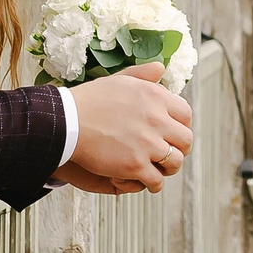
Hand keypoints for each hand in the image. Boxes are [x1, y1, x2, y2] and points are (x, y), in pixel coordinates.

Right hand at [66, 63, 192, 192]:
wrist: (67, 121)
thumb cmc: (89, 100)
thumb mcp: (119, 79)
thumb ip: (142, 75)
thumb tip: (160, 68)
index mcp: (156, 97)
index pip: (185, 115)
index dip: (182, 126)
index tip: (174, 133)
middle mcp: (157, 120)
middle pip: (185, 140)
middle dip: (180, 149)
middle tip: (169, 153)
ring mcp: (148, 144)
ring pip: (174, 162)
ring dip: (168, 168)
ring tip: (160, 169)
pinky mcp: (135, 165)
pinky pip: (156, 180)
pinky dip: (153, 183)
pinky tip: (147, 182)